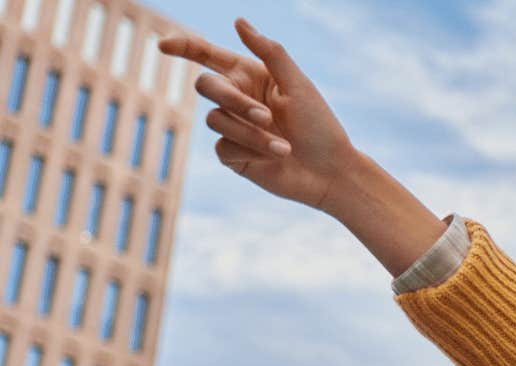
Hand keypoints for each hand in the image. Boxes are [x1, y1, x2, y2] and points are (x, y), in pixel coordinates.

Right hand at [158, 17, 354, 210]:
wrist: (330, 172)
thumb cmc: (320, 126)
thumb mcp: (298, 85)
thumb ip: (269, 52)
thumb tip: (238, 21)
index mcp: (251, 76)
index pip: (208, 56)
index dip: (184, 48)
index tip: (162, 45)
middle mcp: (238, 99)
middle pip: (206, 86)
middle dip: (234, 101)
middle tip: (266, 117)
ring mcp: (233, 127)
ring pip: (215, 120)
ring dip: (252, 133)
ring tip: (284, 147)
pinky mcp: (233, 154)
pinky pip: (223, 146)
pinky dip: (250, 151)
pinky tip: (275, 159)